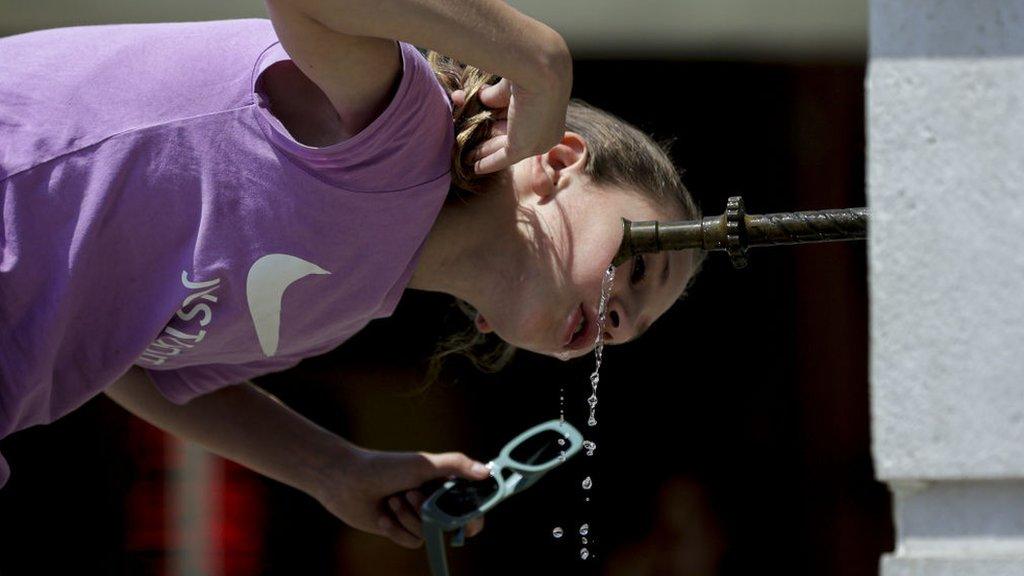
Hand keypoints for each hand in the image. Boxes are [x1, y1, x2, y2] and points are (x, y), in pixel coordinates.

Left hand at [316, 445, 489, 548]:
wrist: (348, 481)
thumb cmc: (386, 467)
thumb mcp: (424, 464)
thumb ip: (456, 466)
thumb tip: (487, 471)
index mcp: (443, 482)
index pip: (471, 504)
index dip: (474, 516)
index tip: (469, 522)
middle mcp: (432, 501)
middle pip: (450, 523)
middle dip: (429, 512)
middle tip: (412, 494)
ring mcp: (416, 516)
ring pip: (428, 533)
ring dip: (409, 518)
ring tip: (392, 499)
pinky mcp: (400, 530)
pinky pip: (411, 542)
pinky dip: (397, 530)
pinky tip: (383, 515)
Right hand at [452, 74, 569, 175]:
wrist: (539, 69)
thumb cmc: (528, 68)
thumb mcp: (509, 86)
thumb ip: (496, 97)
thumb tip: (482, 100)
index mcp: (546, 109)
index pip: (516, 118)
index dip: (495, 118)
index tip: (479, 121)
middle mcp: (545, 129)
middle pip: (509, 134)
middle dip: (487, 138)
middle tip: (468, 142)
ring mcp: (536, 142)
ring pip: (503, 146)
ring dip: (483, 152)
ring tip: (465, 155)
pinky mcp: (524, 148)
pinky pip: (502, 159)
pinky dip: (488, 163)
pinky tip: (475, 168)